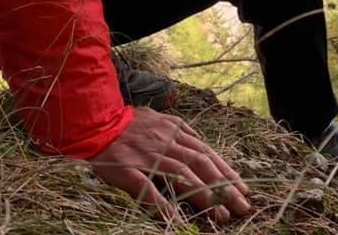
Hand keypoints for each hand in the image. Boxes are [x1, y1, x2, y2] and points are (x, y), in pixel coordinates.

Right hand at [88, 107, 250, 223]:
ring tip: (220, 215)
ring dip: (203, 196)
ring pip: (182, 176)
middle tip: (242, 206)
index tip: (242, 188)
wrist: (94, 121)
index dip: (226, 171)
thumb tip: (197, 142)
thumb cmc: (126, 123)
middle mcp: (165, 142)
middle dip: (224, 186)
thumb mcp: (157, 118)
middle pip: (201, 164)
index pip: (206, 152)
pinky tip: (177, 219)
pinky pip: (148, 189)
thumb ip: (177, 130)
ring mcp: (148, 155)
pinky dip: (163, 204)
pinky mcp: (129, 169)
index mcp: (173, 130)